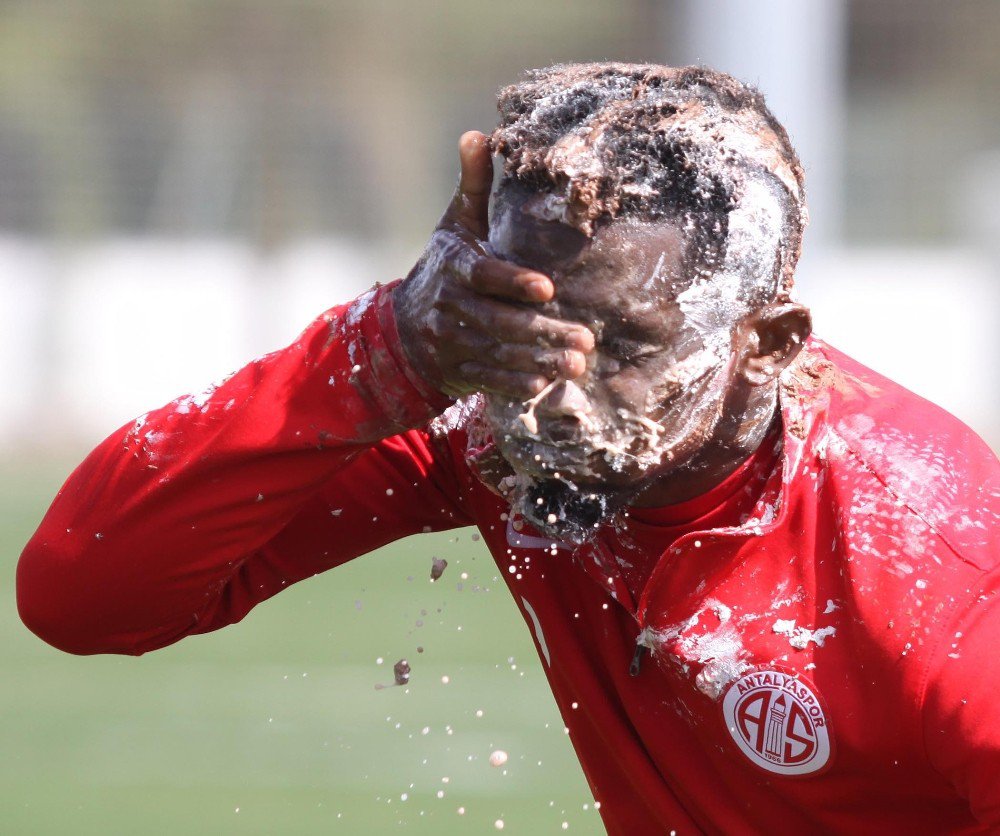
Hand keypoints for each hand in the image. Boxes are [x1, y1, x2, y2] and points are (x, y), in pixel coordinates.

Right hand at [393, 131, 593, 399]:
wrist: (400, 330)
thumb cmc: (441, 269)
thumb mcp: (454, 227)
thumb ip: (472, 187)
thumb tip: (478, 134)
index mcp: (454, 268)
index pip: (485, 276)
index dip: (513, 283)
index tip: (547, 289)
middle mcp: (450, 308)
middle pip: (499, 322)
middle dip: (543, 332)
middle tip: (586, 338)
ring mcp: (452, 344)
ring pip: (499, 354)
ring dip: (539, 361)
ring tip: (577, 363)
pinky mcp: (457, 372)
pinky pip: (488, 380)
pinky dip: (515, 384)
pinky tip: (545, 384)